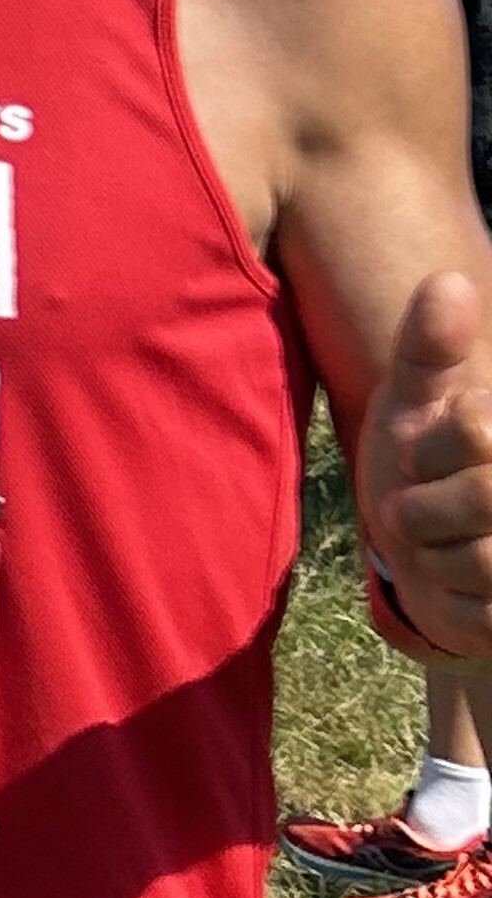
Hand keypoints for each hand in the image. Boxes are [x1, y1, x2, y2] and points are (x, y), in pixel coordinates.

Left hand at [363, 271, 491, 662]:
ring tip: (437, 546)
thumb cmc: (424, 462)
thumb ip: (428, 346)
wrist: (435, 553)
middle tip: (412, 510)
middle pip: (484, 494)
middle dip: (422, 509)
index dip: (427, 449)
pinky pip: (486, 614)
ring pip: (483, 559)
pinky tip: (456, 588)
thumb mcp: (415, 401)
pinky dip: (453, 604)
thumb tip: (448, 282)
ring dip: (434, 558)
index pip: (478, 427)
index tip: (421, 457)